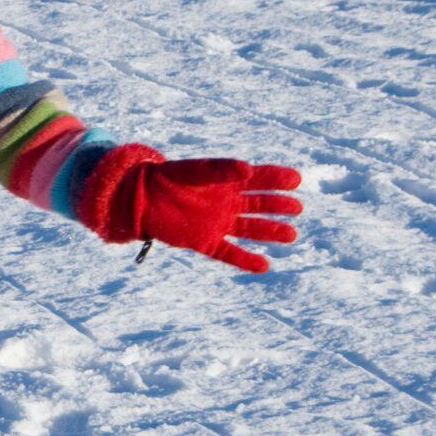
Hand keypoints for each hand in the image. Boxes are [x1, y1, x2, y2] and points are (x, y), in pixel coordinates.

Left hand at [96, 152, 303, 272]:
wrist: (138, 199)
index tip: (296, 179)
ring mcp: (217, 223)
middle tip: (297, 208)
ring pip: (249, 230)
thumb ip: (219, 170)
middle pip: (259, 206)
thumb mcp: (193, 171)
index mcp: (226, 182)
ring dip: (270, 232)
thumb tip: (248, 170)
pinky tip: (264, 265)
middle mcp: (226, 203)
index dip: (278, 179)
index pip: (259, 180)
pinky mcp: (204, 241)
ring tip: (291, 235)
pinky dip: (245, 260)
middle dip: (278, 207)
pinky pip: (229, 253)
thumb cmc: (166, 178)